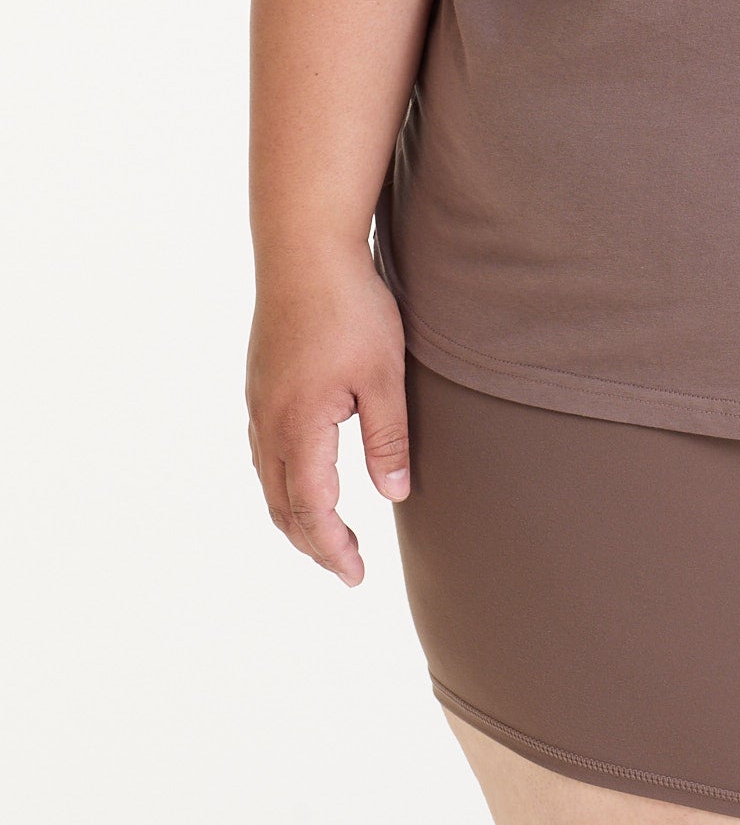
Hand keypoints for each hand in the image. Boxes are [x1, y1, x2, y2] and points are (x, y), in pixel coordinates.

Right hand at [246, 246, 409, 585]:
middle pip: (283, 506)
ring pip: (270, 481)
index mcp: (300, 427)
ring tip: (327, 535)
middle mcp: (268, 423)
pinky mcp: (259, 385)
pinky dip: (284, 483)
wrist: (304, 250)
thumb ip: (388, 441)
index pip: (312, 511)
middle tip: (346, 567)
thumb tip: (395, 498)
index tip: (356, 575)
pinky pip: (265, 453)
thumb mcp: (383, 377)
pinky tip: (305, 480)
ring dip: (296, 516)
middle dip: (313, 543)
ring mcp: (258, 403)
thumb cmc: (352, 308)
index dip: (334, 549)